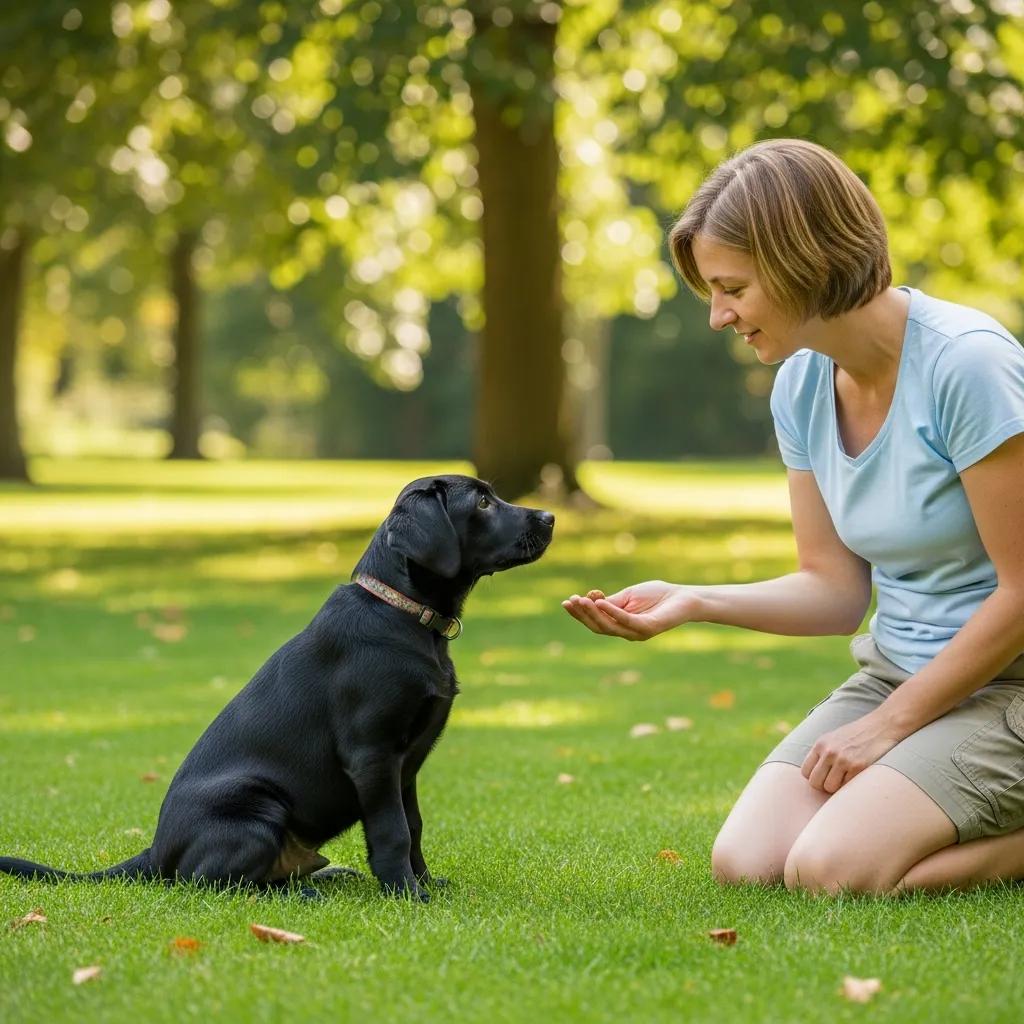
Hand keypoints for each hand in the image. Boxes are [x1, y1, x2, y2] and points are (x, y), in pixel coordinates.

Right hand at [561, 581, 700, 640]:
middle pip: (599, 627)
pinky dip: (612, 612)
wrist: (684, 597)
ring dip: (593, 613)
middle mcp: (627, 632)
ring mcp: (637, 632)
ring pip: (609, 626)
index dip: (580, 614)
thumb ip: (611, 601)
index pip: (596, 622)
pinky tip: (601, 602)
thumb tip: (590, 600)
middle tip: (570, 601)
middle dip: (583, 615)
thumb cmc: (658, 595)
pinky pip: (626, 620)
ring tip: (581, 600)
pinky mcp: (648, 628)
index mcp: (621, 625)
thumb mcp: (629, 596)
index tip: (566, 602)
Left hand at [801, 711, 902, 792]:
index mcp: (820, 744)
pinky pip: (847, 787)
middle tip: (835, 782)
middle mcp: (829, 752)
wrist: (882, 726)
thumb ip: (822, 753)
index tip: (825, 777)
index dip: (814, 778)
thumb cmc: (857, 735)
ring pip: (829, 788)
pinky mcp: (858, 767)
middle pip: (814, 783)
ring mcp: (843, 759)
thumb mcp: (833, 738)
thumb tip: (811, 776)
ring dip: (837, 789)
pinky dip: (851, 785)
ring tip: (846, 779)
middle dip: (824, 786)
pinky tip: (858, 775)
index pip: (805, 772)